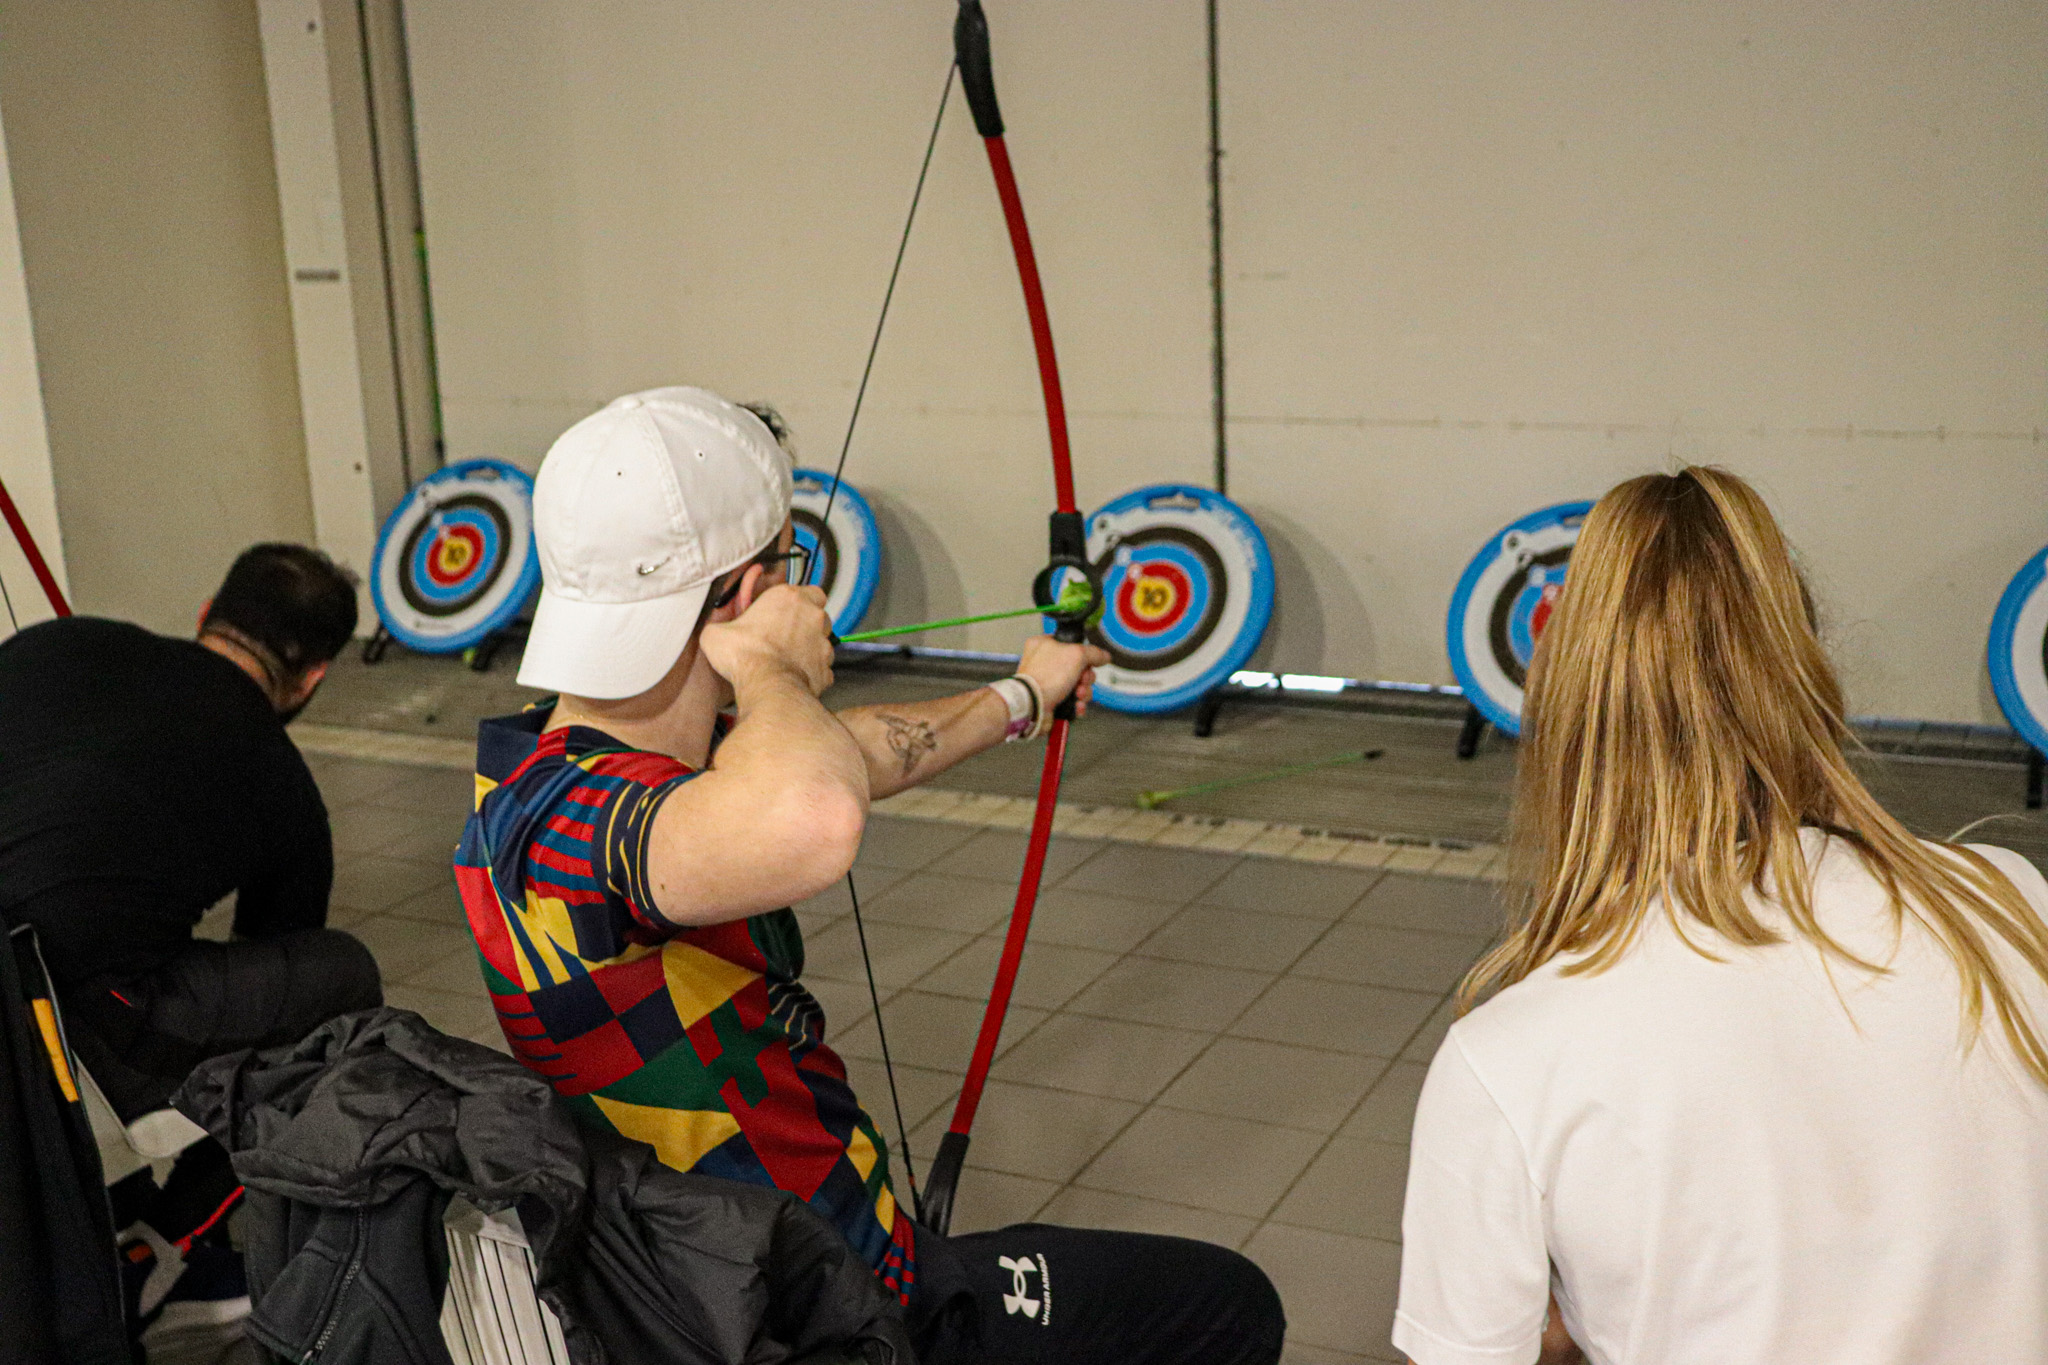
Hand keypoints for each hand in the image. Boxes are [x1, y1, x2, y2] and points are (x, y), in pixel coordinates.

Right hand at [698, 584, 834, 696]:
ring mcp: (824, 645)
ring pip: (822, 643)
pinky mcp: (827, 670)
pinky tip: (793, 678)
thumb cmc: (744, 654)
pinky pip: (822, 669)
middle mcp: (813, 617)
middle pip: (818, 617)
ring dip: (809, 649)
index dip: (800, 602)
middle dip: (806, 625)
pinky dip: (811, 673)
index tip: (786, 611)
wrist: (766, 686)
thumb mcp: (716, 633)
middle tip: (784, 636)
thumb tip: (719, 632)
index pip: (811, 591)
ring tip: (787, 659)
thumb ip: (723, 625)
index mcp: (789, 598)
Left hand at [1016, 635, 1110, 717]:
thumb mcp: (1076, 655)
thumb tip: (1103, 656)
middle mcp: (1044, 663)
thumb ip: (1094, 653)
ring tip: (1078, 695)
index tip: (1087, 661)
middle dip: (1085, 678)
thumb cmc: (1045, 677)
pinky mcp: (1051, 700)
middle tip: (1082, 680)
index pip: (1071, 645)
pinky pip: (1071, 701)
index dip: (1083, 655)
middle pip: (1078, 668)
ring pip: (1077, 686)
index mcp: (1044, 645)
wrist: (1033, 706)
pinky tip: (1076, 705)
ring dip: (1083, 692)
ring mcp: (1047, 683)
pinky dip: (1077, 704)